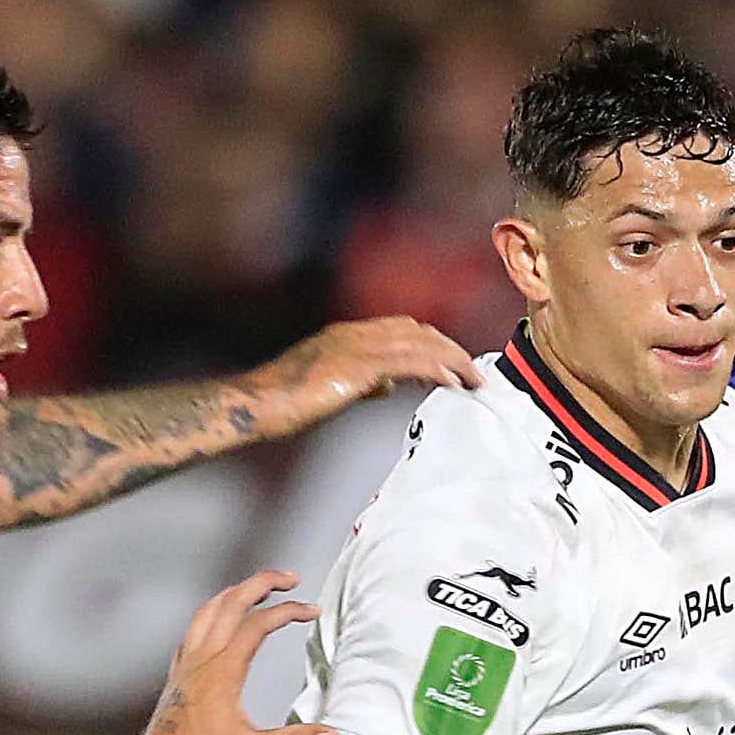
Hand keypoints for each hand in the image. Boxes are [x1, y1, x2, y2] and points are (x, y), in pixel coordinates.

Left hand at [130, 573, 332, 734]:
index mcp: (223, 671)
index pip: (259, 624)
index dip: (289, 611)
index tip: (311, 611)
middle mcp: (203, 659)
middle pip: (232, 601)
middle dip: (263, 583)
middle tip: (289, 579)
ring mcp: (188, 662)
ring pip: (209, 609)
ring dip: (236, 591)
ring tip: (257, 588)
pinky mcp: (179, 672)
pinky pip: (195, 627)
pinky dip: (213, 612)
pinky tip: (220, 620)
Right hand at [254, 317, 485, 431]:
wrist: (259, 404)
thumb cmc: (285, 402)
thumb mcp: (330, 386)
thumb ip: (362, 382)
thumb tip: (388, 385)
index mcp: (347, 335)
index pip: (402, 330)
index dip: (432, 344)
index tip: (454, 363)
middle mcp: (355, 334)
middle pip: (417, 331)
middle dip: (449, 349)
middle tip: (474, 372)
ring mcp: (356, 346)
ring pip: (419, 344)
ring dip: (452, 360)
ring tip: (474, 379)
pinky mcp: (358, 367)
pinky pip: (408, 362)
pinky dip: (436, 369)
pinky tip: (453, 382)